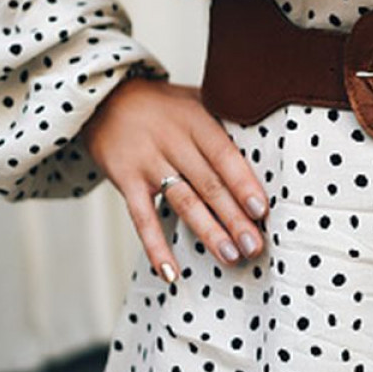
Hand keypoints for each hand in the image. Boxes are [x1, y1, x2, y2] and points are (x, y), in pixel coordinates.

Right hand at [80, 77, 269, 282]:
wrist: (104, 98)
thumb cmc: (161, 105)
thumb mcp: (195, 100)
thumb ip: (225, 120)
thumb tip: (268, 145)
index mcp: (195, 120)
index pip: (224, 155)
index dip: (243, 182)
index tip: (261, 209)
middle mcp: (172, 141)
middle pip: (208, 184)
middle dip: (234, 217)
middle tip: (255, 246)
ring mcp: (147, 162)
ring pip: (183, 202)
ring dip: (208, 232)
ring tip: (230, 257)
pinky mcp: (125, 180)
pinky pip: (142, 218)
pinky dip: (156, 247)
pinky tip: (171, 273)